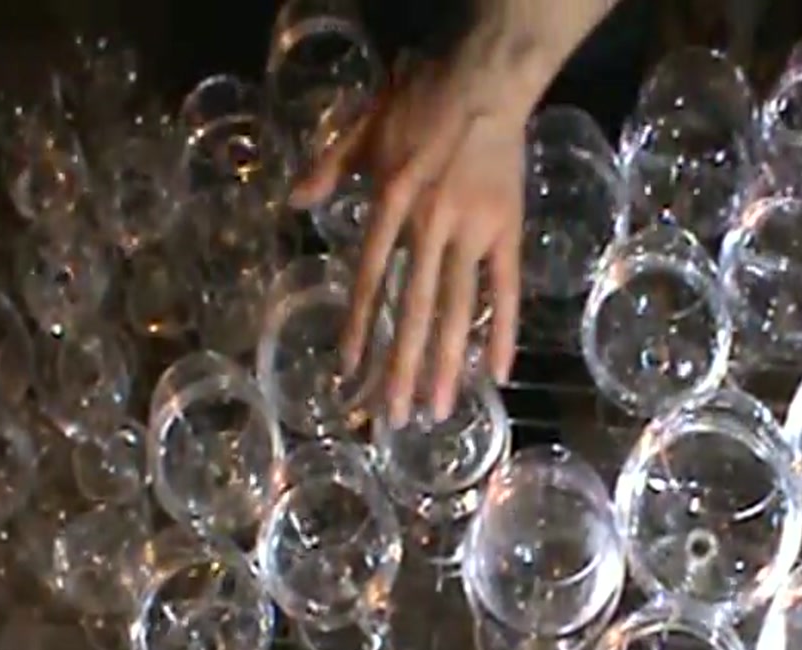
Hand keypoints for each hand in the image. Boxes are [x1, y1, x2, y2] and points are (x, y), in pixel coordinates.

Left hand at [290, 50, 531, 427]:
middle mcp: (430, 227)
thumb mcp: (361, 128)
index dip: (361, 326)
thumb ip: (327, 167)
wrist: (485, 80)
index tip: (350, 371)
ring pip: (458, 309)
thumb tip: (295, 201)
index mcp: (391, 205)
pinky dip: (503, 331)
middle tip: (394, 417)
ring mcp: (473, 233)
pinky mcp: (507, 232)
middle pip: (414, 309)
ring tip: (439, 411)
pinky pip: (506, 290)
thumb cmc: (420, 102)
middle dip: (404, 367)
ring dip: (448, 363)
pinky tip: (499, 374)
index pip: (371, 279)